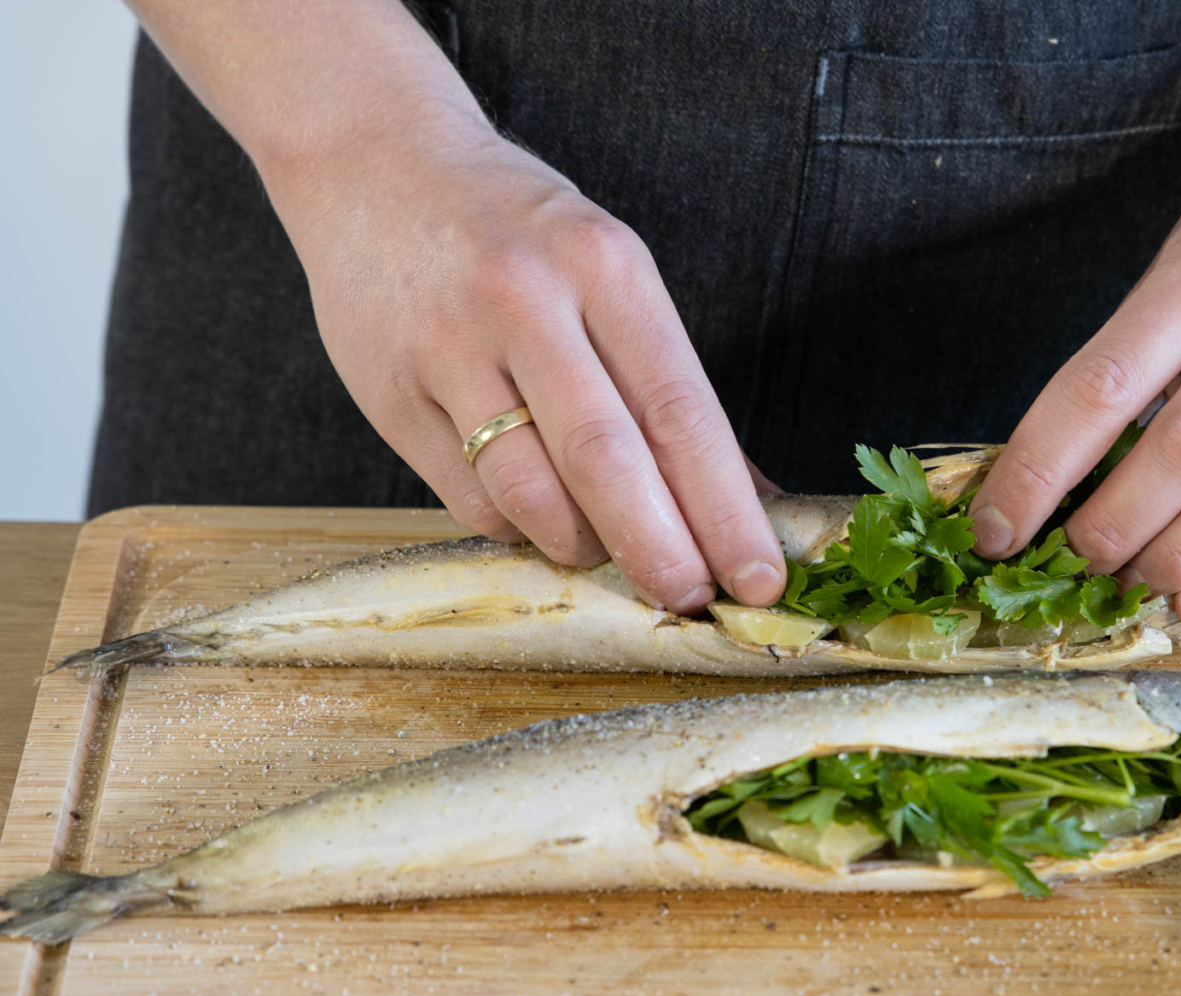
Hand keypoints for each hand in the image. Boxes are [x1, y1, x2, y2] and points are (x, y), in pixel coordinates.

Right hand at [278, 112, 785, 612]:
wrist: (375, 166)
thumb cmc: (519, 232)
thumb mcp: (609, 272)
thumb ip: (669, 384)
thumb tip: (747, 496)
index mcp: (603, 267)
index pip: (681, 410)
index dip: (725, 509)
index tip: (761, 576)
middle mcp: (525, 303)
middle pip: (606, 460)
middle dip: (661, 549)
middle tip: (693, 600)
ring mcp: (448, 351)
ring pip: (531, 495)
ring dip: (585, 547)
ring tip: (612, 551)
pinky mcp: (390, 397)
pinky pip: (470, 501)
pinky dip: (521, 527)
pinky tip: (540, 512)